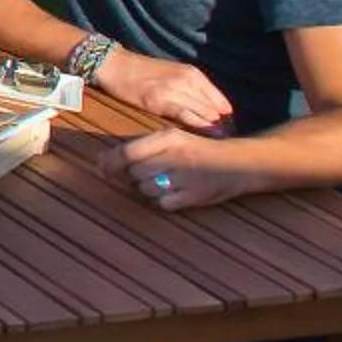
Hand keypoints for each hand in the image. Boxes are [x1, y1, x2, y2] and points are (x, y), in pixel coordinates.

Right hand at [92, 50, 234, 132]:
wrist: (116, 65)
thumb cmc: (144, 72)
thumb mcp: (174, 74)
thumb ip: (192, 90)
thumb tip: (212, 113)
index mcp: (194, 74)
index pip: (221, 102)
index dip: (226, 120)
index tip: (226, 133)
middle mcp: (187, 81)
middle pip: (215, 110)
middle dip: (221, 127)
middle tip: (222, 143)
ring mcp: (174, 90)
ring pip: (203, 113)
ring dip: (211, 130)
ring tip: (214, 144)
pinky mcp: (160, 101)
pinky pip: (185, 116)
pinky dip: (195, 126)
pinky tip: (199, 137)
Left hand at [104, 129, 257, 211]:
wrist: (239, 163)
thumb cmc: (198, 150)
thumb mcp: (173, 139)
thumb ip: (142, 147)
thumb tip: (103, 161)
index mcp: (168, 138)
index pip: (128, 152)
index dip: (109, 163)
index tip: (101, 170)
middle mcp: (176, 156)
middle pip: (135, 173)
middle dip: (134, 176)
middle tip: (147, 174)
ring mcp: (186, 177)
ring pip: (146, 190)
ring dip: (148, 189)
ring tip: (165, 181)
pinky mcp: (195, 196)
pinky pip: (163, 203)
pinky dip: (163, 200)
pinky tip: (174, 192)